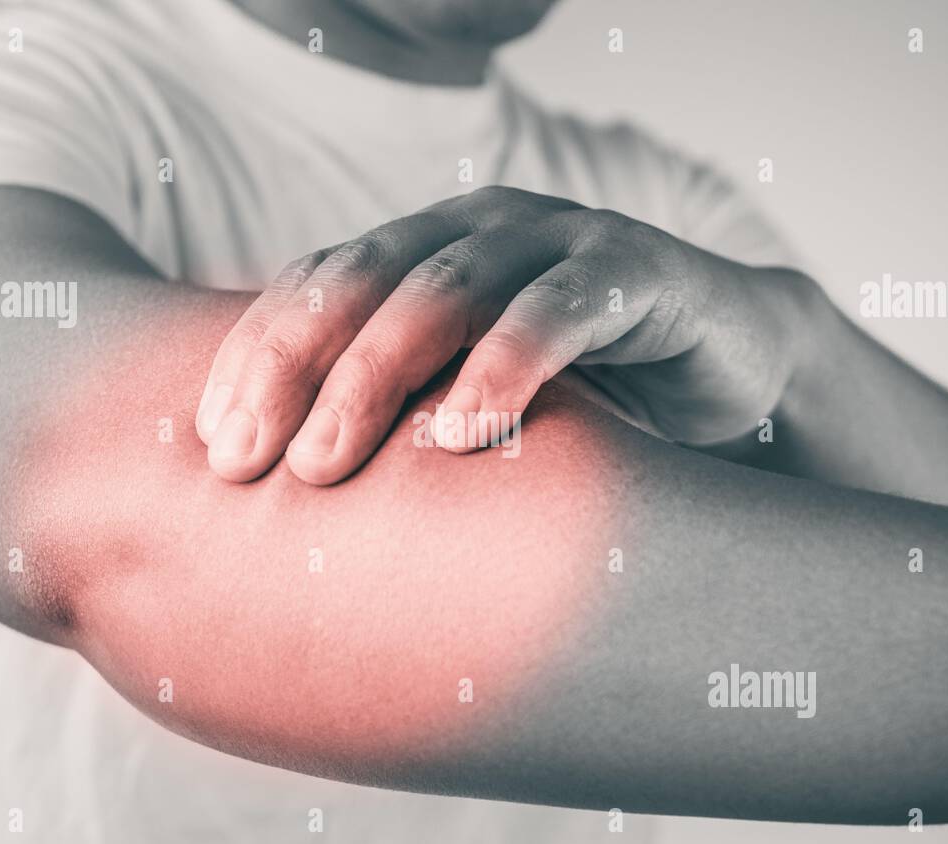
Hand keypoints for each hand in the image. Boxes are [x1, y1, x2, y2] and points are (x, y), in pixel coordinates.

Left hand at [195, 185, 817, 483]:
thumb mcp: (477, 402)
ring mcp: (557, 240)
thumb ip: (404, 420)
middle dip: (293, 369)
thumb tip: (299, 509)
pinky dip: (504, 367)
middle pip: (360, 281)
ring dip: (374, 373)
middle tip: (250, 462)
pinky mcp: (635, 272)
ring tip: (326, 461)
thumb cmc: (589, 395)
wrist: (733, 365)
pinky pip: (558, 313)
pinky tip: (463, 435)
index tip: (214, 445)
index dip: (254, 355)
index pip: (314, 283)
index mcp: (427, 249)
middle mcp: (479, 231)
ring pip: (444, 289)